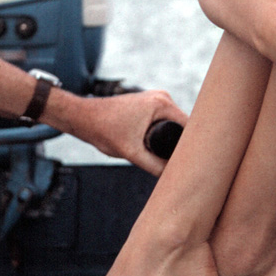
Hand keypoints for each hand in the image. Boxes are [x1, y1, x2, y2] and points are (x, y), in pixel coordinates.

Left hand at [58, 90, 189, 175]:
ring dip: (172, 136)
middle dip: (182, 142)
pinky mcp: (149, 104)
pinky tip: (161, 145)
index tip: (193, 159)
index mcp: (162, 103)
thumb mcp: (131, 153)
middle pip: (183, 124)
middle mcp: (162, 97)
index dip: (192, 143)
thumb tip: (174, 177)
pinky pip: (165, 120)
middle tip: (181, 162)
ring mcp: (156, 99)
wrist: (82, 117)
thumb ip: (154, 166)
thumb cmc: (103, 131)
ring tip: (168, 154)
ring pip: (174, 123)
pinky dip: (164, 131)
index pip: (189, 125)